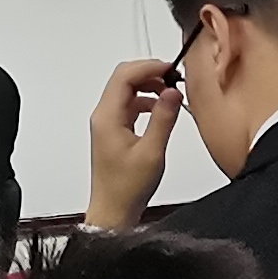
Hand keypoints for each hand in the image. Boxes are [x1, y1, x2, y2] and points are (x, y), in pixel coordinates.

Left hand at [86, 57, 182, 227]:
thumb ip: (163, 118)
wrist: (113, 211)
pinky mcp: (114, 131)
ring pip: (126, 91)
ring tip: (171, 93)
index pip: (124, 76)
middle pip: (123, 78)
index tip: (171, 70)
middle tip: (174, 78)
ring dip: (149, 86)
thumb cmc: (126, 189)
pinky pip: (129, 105)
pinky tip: (161, 109)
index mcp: (107, 117)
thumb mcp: (152, 152)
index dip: (149, 67)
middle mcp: (103, 116)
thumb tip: (172, 92)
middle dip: (150, 73)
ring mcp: (107, 123)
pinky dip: (146, 100)